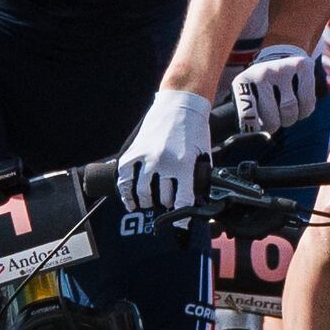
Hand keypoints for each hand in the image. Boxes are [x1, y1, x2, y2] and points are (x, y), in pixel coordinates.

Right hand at [115, 84, 214, 216]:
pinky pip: (124, 178)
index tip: (180, 225)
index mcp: (183, 164)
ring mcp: (146, 157)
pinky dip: (126, 193)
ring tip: (149, 204)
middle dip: (166, 206)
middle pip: (162, 199)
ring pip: (141, 193)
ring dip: (146, 202)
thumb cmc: (194, 129)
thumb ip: (200, 178)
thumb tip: (197, 199)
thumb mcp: (204, 154)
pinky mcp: (133, 152)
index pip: (181, 201)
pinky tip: (130, 199)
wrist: (180, 104)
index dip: (181, 218)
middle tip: (168, 206)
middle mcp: (163, 163)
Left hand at [228, 45, 322, 137]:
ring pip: (290, 110)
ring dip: (290, 119)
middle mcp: (261, 72)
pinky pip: (307, 101)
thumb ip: (248, 117)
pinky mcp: (302, 65)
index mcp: (242, 82)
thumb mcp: (249, 99)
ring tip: (286, 112)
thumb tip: (253, 140)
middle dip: (275, 126)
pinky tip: (300, 105)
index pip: (247, 116)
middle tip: (274, 120)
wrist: (279, 63)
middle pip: (272, 119)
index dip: (255, 129)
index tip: (258, 129)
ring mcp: (282, 67)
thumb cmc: (262, 91)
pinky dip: (305, 110)